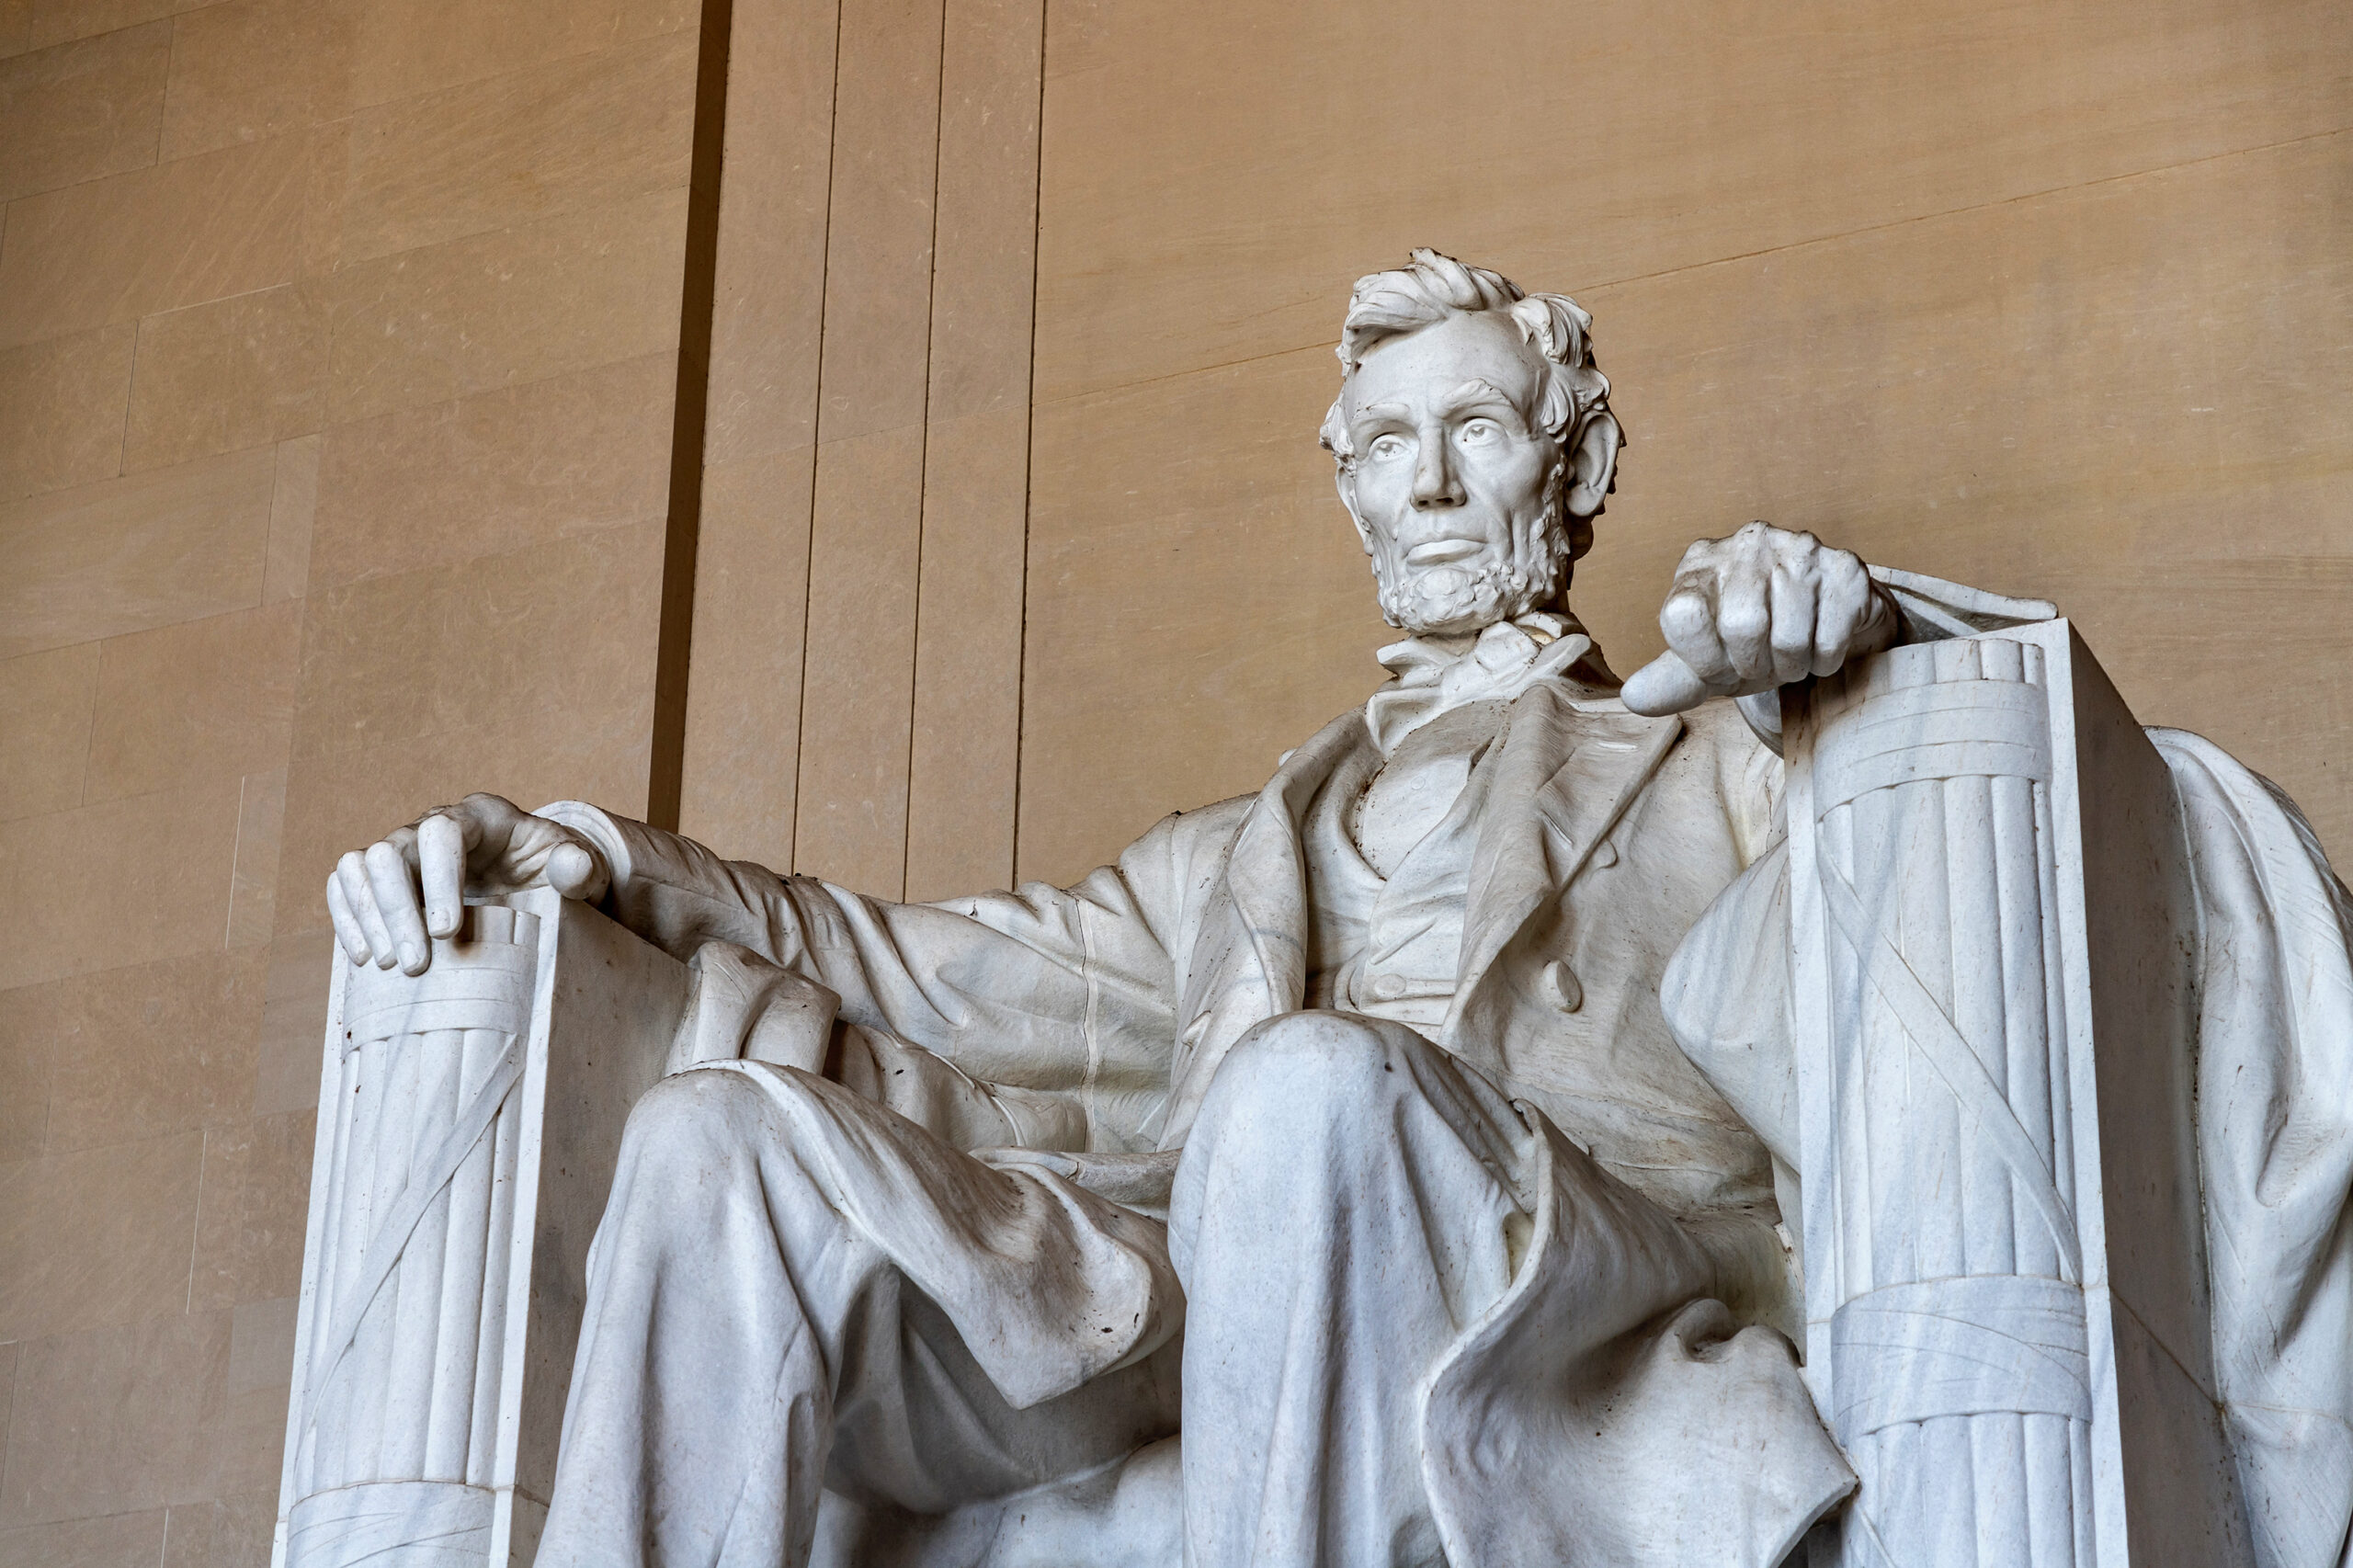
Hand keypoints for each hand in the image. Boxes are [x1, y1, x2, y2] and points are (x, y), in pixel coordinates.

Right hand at [326, 793, 608, 975]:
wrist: (538, 881)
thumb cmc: (557, 872)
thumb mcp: (583, 870)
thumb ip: (581, 868)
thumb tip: (571, 867)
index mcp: (482, 819)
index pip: (442, 833)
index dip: (437, 879)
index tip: (446, 932)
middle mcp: (433, 826)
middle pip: (390, 851)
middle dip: (396, 909)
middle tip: (415, 966)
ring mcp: (404, 850)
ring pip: (360, 867)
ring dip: (369, 917)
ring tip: (391, 966)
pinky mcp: (384, 877)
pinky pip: (347, 886)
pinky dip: (349, 919)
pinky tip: (365, 959)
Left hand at [1620, 522, 1896, 716]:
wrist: (1822, 621)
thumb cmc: (1754, 642)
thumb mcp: (1708, 661)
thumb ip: (1671, 680)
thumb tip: (1634, 698)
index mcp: (1701, 563)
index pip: (1682, 615)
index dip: (1703, 659)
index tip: (1718, 666)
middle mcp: (1747, 543)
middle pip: (1741, 626)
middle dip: (1753, 666)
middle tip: (1762, 665)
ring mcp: (1800, 548)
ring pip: (1789, 638)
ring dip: (1790, 667)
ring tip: (1790, 657)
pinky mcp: (1844, 568)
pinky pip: (1829, 640)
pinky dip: (1823, 662)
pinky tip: (1818, 647)